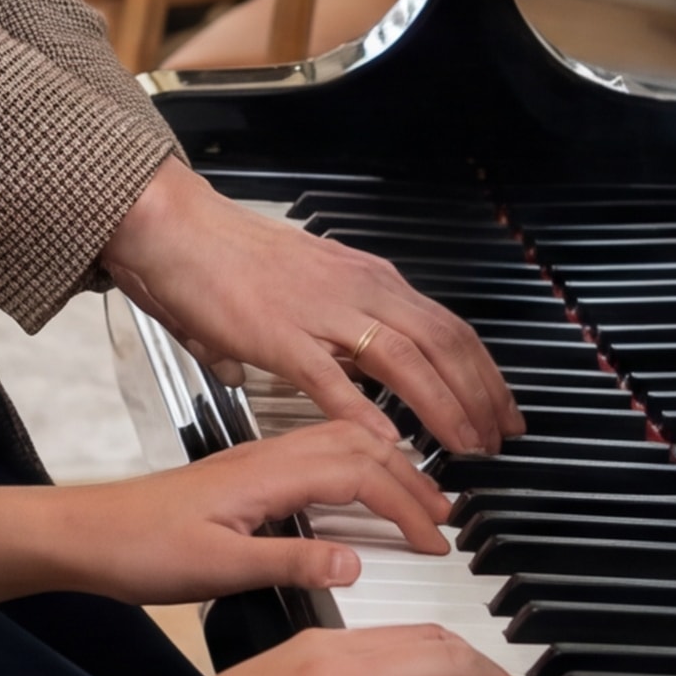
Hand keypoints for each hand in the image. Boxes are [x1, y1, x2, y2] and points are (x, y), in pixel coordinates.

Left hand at [49, 420, 452, 605]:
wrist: (81, 533)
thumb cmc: (136, 549)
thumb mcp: (217, 568)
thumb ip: (288, 561)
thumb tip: (354, 562)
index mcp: (265, 474)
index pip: (359, 474)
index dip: (405, 505)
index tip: (435, 540)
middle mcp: (265, 457)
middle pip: (360, 443)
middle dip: (411, 476)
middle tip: (445, 515)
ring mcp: (254, 460)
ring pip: (340, 441)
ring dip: (387, 464)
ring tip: (418, 500)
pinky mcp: (243, 473)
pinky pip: (317, 452)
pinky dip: (356, 465)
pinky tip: (358, 490)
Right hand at [102, 162, 515, 455]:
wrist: (173, 227)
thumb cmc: (222, 256)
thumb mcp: (295, 288)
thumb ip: (311, 333)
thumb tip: (314, 375)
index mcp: (365, 278)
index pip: (447, 325)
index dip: (483, 370)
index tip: (500, 407)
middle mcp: (357, 289)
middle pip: (444, 343)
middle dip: (482, 394)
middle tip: (501, 437)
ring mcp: (322, 311)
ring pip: (407, 360)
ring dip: (444, 408)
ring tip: (464, 447)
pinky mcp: (280, 335)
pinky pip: (334, 379)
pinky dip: (367, 413)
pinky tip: (388, 442)